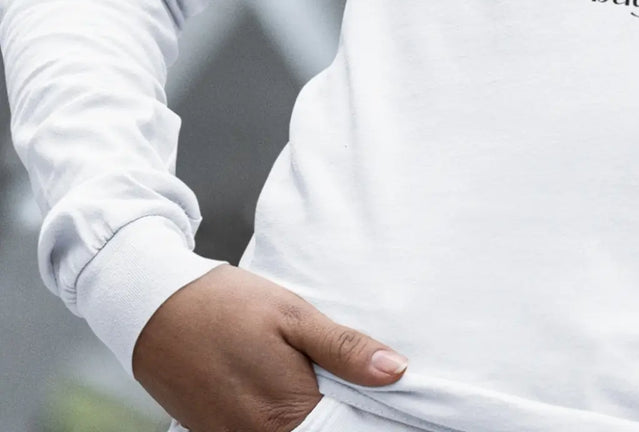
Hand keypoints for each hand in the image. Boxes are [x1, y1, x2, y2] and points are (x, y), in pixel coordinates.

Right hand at [132, 264, 408, 431]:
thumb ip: (345, 350)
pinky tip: (286, 389)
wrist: (156, 308)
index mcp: (285, 413)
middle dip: (340, 415)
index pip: (344, 430)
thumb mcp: (294, 315)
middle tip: (353, 386)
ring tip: (320, 383)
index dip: (367, 416)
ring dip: (310, 416)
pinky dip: (279, 419)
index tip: (384, 401)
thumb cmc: (228, 306)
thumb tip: (396, 372)